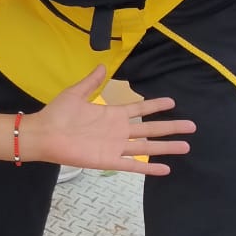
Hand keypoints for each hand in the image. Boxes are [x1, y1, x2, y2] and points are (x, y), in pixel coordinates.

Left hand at [23, 67, 193, 175]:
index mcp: (111, 114)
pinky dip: (149, 168)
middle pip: (150, 128)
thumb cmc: (57, 113)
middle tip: (191, 126)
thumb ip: (91, 82)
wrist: (44, 134)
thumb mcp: (76, 93)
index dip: (155, 106)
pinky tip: (165, 169)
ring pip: (147, 146)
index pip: (139, 109)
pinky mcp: (109, 160)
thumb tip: (101, 66)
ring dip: (166, 147)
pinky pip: (133, 165)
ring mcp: (115, 146)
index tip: (172, 102)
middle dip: (171, 127)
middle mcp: (118, 131)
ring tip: (186, 146)